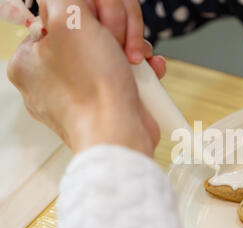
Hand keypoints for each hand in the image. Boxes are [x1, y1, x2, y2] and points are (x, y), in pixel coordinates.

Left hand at [8, 0, 159, 156]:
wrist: (119, 135)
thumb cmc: (91, 90)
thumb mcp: (68, 21)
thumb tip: (75, 2)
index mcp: (30, 59)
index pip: (58, 14)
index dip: (89, 12)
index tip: (102, 25)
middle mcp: (53, 77)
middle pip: (90, 30)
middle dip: (117, 30)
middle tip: (120, 43)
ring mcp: (83, 92)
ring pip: (113, 50)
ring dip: (134, 47)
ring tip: (140, 60)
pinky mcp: (110, 102)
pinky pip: (126, 73)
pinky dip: (142, 69)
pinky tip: (150, 70)